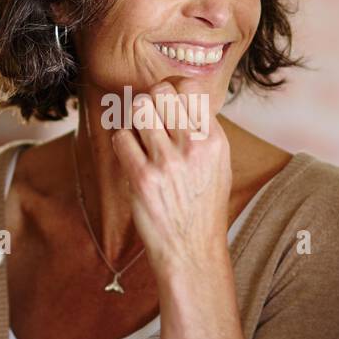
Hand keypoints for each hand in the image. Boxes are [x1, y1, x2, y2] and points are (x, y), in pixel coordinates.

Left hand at [110, 80, 242, 338]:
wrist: (192, 250)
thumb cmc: (202, 207)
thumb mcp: (219, 166)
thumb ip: (204, 132)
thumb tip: (183, 99)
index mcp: (214, 140)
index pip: (189, 88)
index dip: (170, 87)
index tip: (163, 99)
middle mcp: (193, 147)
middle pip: (160, 92)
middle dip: (148, 99)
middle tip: (145, 115)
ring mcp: (167, 162)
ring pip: (138, 109)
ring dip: (131, 118)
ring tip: (136, 133)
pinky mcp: (142, 179)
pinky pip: (121, 138)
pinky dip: (120, 140)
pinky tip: (128, 153)